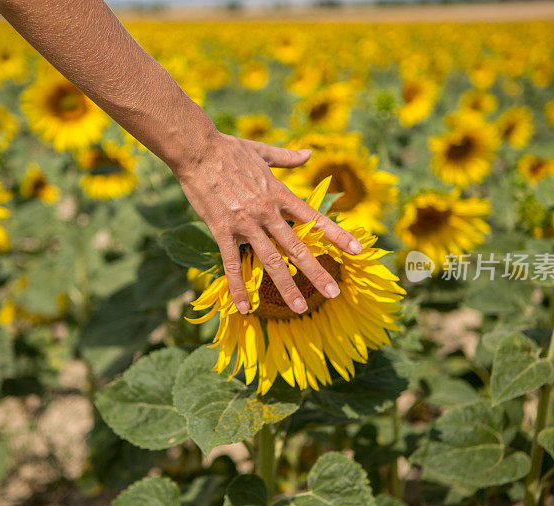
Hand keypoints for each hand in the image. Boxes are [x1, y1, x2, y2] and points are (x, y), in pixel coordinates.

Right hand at [172, 132, 362, 314]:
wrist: (197, 150)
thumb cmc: (229, 149)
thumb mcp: (262, 151)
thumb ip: (287, 157)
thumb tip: (310, 153)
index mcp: (279, 194)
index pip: (314, 219)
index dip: (337, 235)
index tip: (356, 250)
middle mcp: (267, 212)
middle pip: (297, 247)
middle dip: (317, 273)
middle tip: (333, 293)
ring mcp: (245, 224)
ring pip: (270, 260)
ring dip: (286, 286)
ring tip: (300, 308)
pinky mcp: (222, 231)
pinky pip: (231, 265)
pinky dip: (238, 288)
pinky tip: (245, 308)